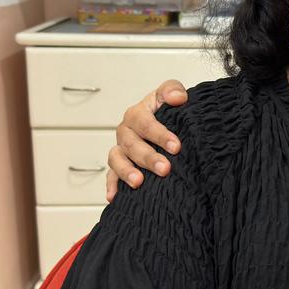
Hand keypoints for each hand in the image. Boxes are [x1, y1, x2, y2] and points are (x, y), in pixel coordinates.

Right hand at [105, 79, 188, 199]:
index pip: (145, 122)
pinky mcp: (118, 166)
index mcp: (137, 114)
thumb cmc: (167, 111)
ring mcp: (121, 150)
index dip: (159, 134)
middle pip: (132, 144)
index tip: (176, 146)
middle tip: (165, 168)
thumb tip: (178, 97)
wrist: (166, 125)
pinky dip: (111, 186)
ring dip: (127, 171)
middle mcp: (126, 132)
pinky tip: (114, 197)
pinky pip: (111, 176)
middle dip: (148, 157)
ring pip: (117, 160)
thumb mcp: (171, 95)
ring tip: (139, 182)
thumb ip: (172, 90)